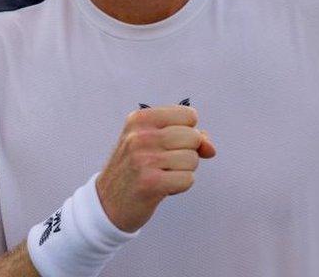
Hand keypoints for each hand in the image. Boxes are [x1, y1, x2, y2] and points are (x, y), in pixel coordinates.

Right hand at [95, 105, 216, 232]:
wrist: (107, 203)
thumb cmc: (135, 169)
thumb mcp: (152, 142)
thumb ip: (186, 136)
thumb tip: (210, 148)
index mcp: (140, 119)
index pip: (188, 115)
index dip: (187, 132)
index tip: (170, 144)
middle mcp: (140, 136)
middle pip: (193, 137)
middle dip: (187, 153)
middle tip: (164, 163)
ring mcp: (144, 159)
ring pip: (192, 159)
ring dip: (183, 171)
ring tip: (161, 175)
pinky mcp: (150, 183)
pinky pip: (188, 179)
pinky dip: (180, 186)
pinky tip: (162, 187)